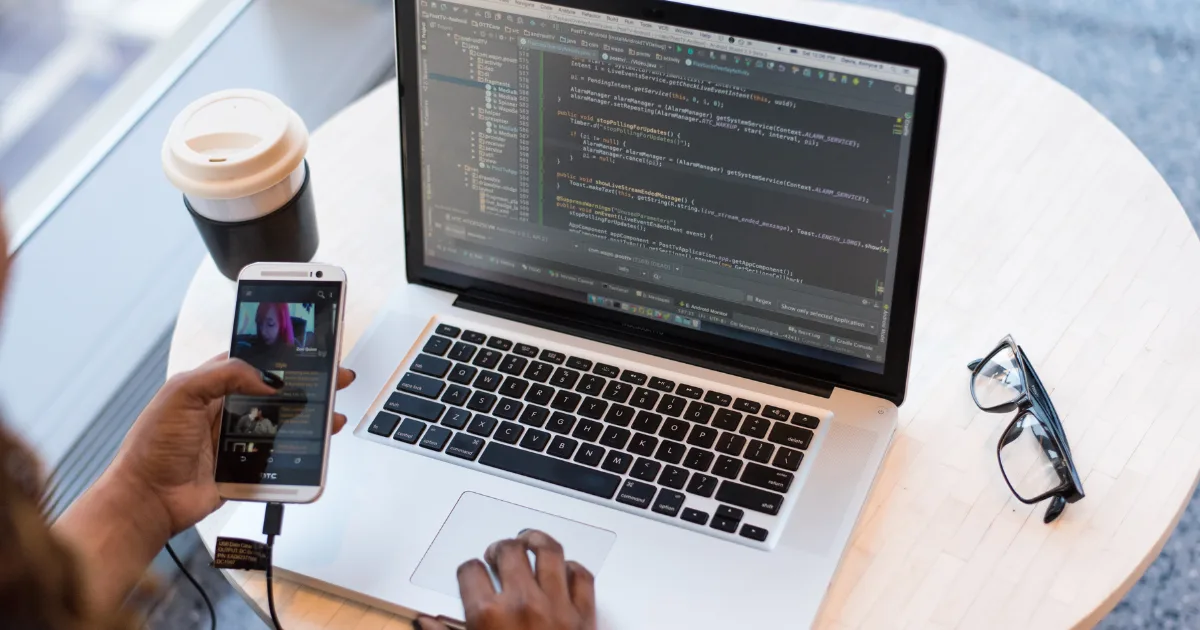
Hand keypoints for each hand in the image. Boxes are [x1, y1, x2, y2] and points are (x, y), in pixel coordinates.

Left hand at [107, 355, 355, 534]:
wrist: (147, 500)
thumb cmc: (151, 447)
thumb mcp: (181, 394)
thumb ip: (224, 375)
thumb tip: (266, 379)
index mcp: (210, 386)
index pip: (253, 363)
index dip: (281, 356)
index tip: (308, 351)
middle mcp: (226, 410)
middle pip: (276, 392)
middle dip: (307, 385)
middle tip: (334, 379)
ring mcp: (238, 439)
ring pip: (283, 423)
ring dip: (310, 418)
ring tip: (331, 414)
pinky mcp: (246, 467)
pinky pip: (279, 456)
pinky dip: (300, 451)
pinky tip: (316, 444)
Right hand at [417, 530, 596, 629]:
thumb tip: (425, 623)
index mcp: (488, 616)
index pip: (470, 571)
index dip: (468, 570)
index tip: (471, 574)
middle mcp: (523, 604)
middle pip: (508, 551)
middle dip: (498, 549)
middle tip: (496, 554)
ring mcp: (557, 606)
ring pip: (549, 552)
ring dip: (536, 541)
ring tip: (528, 541)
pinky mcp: (585, 615)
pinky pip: (582, 576)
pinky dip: (572, 568)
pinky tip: (563, 569)